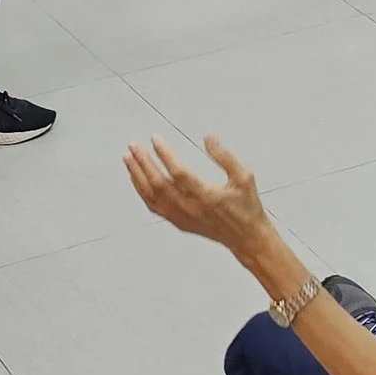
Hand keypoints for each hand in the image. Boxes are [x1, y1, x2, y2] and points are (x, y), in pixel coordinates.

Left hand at [124, 134, 274, 252]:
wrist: (246, 237)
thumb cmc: (246, 205)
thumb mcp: (244, 177)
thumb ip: (225, 157)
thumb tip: (208, 137)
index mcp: (207, 196)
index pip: (178, 173)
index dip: (165, 154)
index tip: (155, 138)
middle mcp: (191, 209)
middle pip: (159, 184)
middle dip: (143, 163)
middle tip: (134, 145)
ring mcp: (182, 218)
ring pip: (152, 197)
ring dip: (138, 176)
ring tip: (128, 158)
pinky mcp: (178, 223)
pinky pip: (154, 207)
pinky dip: (142, 192)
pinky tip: (136, 178)